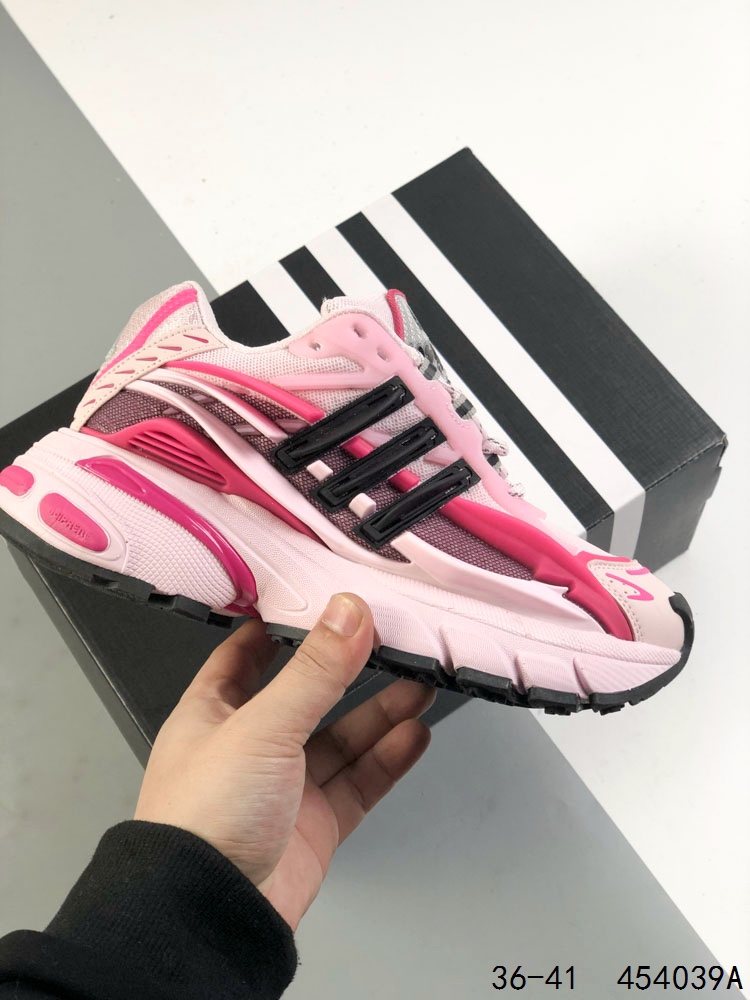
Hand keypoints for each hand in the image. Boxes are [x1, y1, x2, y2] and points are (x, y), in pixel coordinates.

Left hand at [134, 593, 434, 929]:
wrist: (211, 914)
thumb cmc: (201, 822)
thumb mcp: (261, 727)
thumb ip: (313, 672)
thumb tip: (347, 616)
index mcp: (214, 714)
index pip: (246, 656)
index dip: (280, 627)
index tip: (316, 601)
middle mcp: (249, 747)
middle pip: (308, 695)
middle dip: (349, 671)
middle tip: (389, 643)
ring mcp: (284, 787)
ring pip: (341, 739)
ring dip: (381, 713)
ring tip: (419, 685)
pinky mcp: (315, 824)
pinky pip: (359, 782)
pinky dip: (388, 758)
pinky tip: (412, 736)